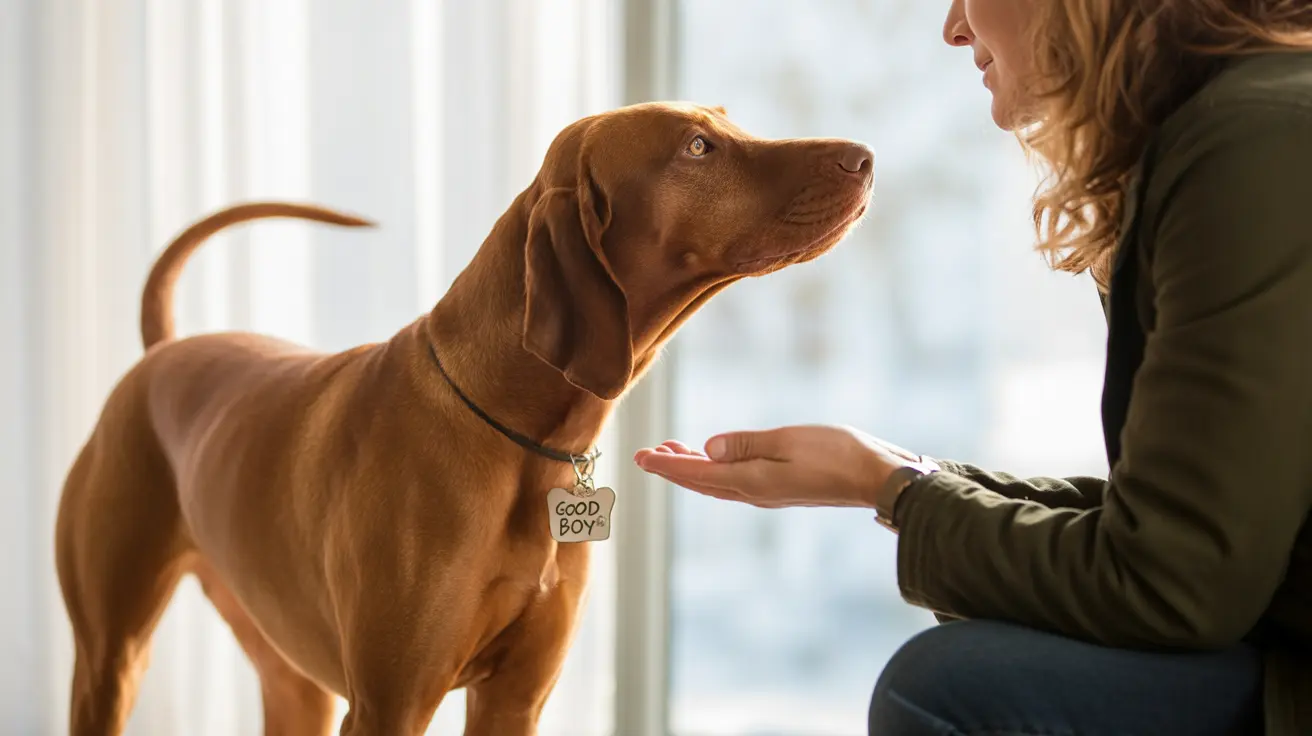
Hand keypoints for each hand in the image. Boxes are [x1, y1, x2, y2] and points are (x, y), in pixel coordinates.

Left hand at [632, 424, 924, 509]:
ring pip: (717, 482)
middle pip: (702, 482)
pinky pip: (735, 482)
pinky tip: (714, 460)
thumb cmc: (838, 454)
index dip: (666, 466)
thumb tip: (708, 449)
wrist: (877, 478)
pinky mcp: (782, 488)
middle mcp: (755, 493)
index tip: (640, 458)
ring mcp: (769, 493)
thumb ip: (746, 444)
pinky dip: (715, 471)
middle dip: (672, 468)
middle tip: (645, 454)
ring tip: (672, 452)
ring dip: (692, 468)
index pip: (697, 475)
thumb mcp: (788, 440)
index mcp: (752, 482)